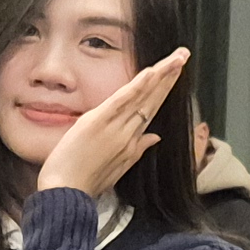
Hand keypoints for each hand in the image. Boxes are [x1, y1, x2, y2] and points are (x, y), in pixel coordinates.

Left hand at [34, 47, 189, 197]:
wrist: (66, 194)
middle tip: (183, 56)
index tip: (174, 74)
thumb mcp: (116, 169)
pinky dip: (139, 85)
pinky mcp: (99, 122)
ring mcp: (115, 127)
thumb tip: (155, 136)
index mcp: (131, 143)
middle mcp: (128, 134)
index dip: (164, 90)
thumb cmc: (85, 184)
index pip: (151, 109)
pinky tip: (152, 72)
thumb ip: (137, 150)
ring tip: (177, 58)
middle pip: (153, 100)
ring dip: (161, 74)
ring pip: (143, 96)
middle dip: (169, 76)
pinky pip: (123, 100)